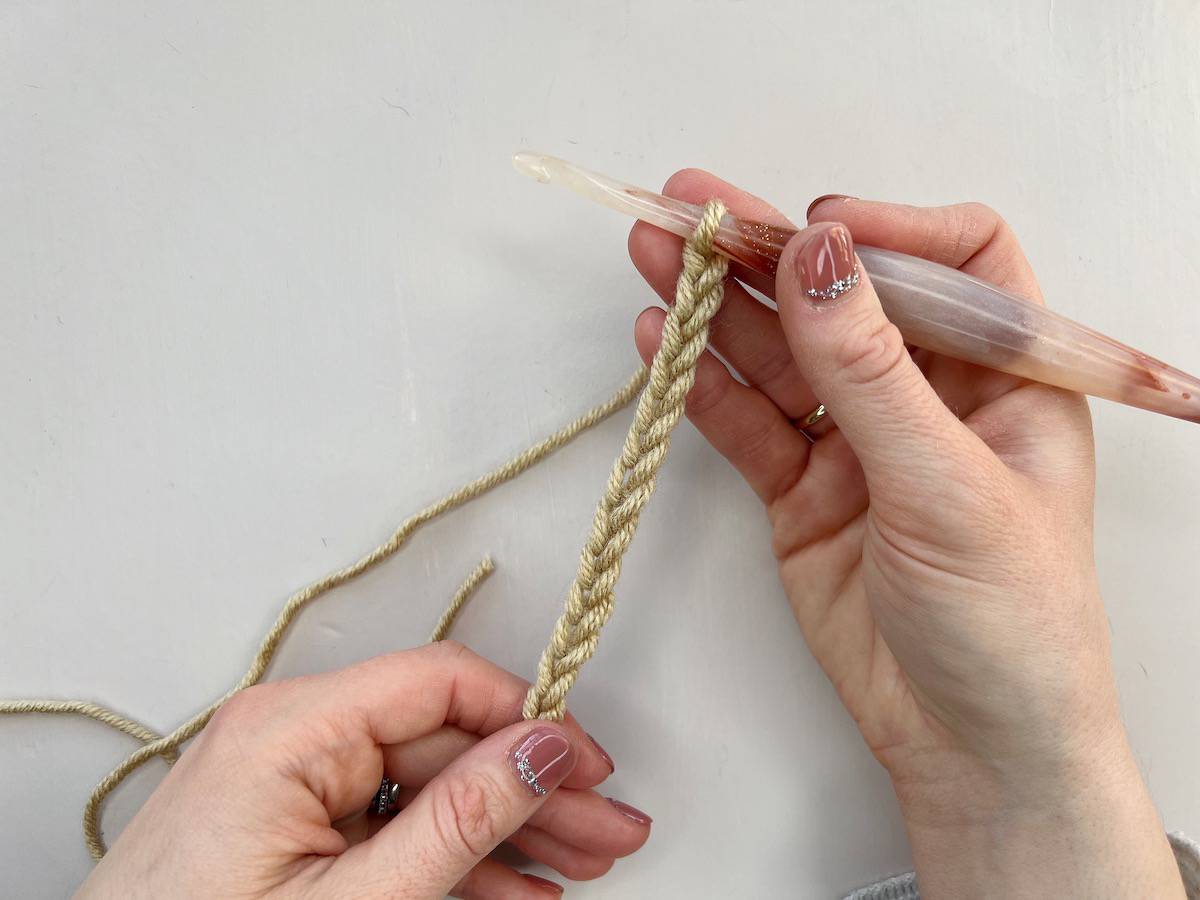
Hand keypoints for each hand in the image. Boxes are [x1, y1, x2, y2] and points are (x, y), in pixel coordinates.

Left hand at [76, 642, 649, 898]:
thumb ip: (457, 821)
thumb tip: (542, 752)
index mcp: (291, 730)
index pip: (440, 682)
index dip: (528, 717)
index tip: (586, 765)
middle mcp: (289, 737)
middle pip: (445, 741)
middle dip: (535, 792)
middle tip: (608, 831)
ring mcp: (290, 782)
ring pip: (428, 788)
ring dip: (509, 829)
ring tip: (582, 863)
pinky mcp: (290, 825)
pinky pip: (392, 824)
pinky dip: (455, 856)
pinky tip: (516, 886)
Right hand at [629, 175, 1182, 896]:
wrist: (970, 748)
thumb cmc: (1011, 622)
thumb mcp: (947, 485)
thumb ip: (871, 371)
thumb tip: (822, 254)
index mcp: (1006, 376)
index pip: (957, 260)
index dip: (890, 230)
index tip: (821, 231)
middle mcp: (929, 395)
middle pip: (844, 297)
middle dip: (771, 253)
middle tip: (693, 208)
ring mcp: (859, 441)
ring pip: (783, 354)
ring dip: (721, 307)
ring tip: (659, 256)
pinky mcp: (803, 490)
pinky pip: (749, 423)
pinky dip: (705, 384)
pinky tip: (663, 341)